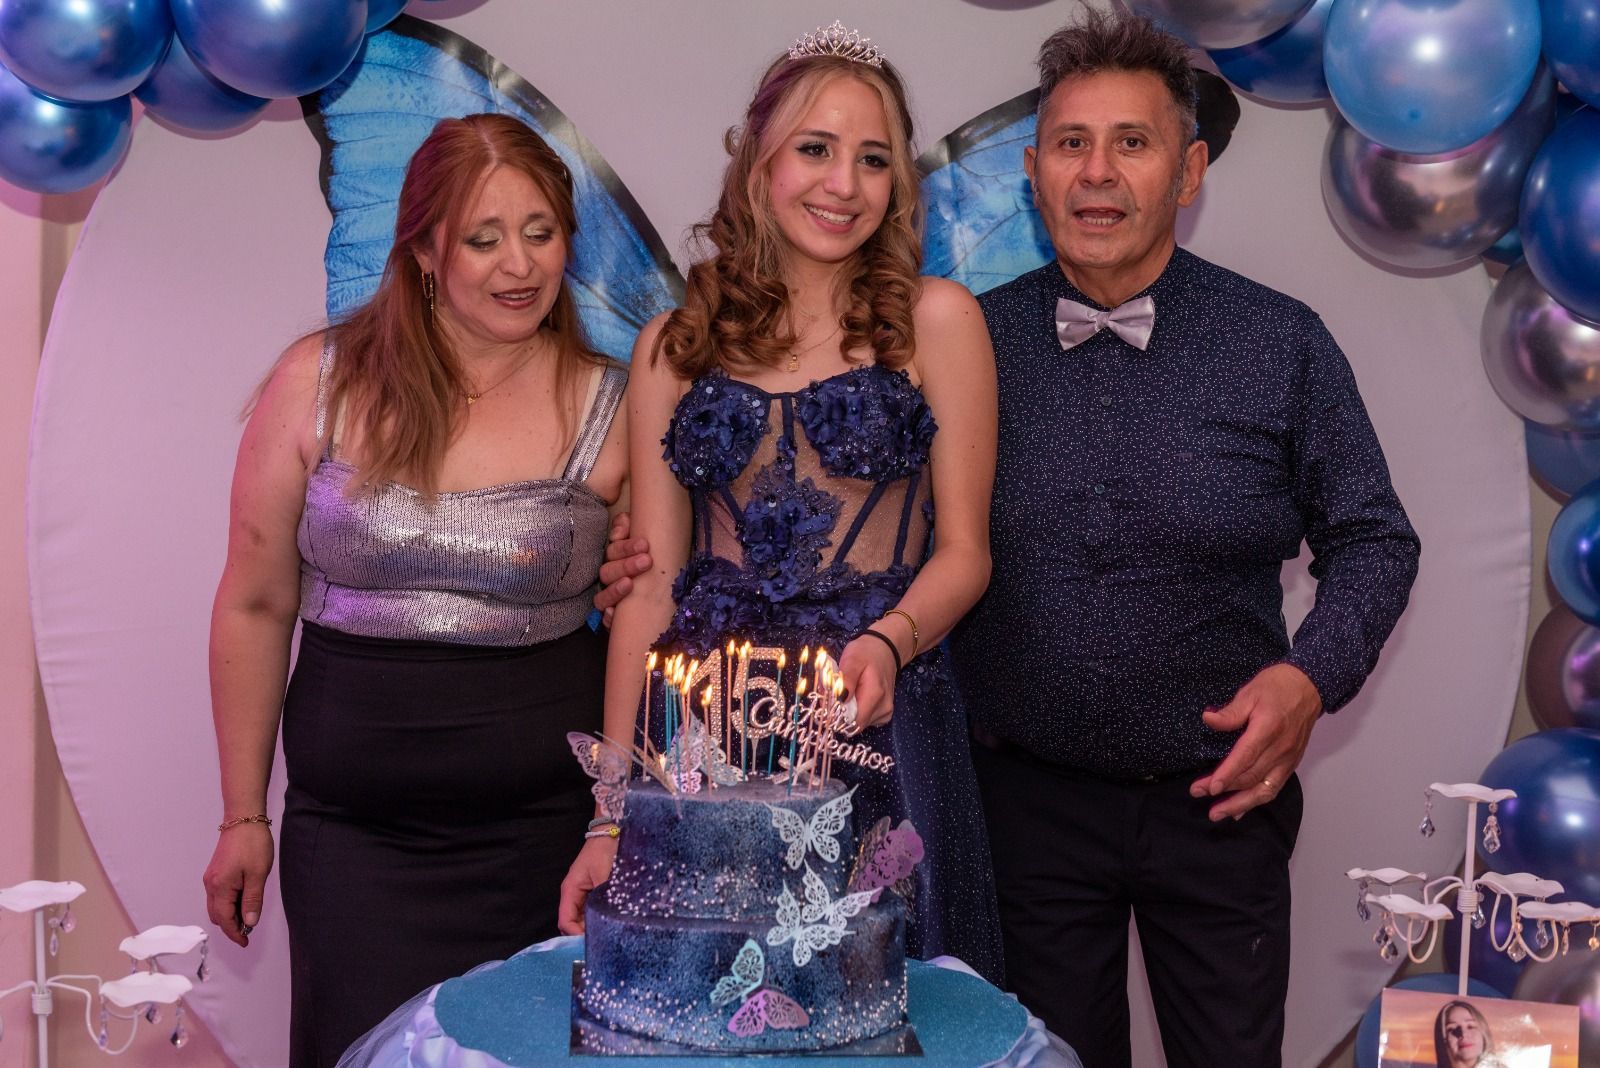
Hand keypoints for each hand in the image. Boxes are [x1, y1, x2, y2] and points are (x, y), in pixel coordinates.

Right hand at [202, 823, 274, 947]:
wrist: (243, 818)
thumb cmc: (252, 844)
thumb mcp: (257, 874)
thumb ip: (252, 900)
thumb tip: (249, 922)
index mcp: (219, 887)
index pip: (224, 919)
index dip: (235, 934)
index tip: (246, 942)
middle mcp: (210, 885)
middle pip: (217, 915)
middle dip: (231, 926)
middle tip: (248, 931)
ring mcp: (211, 878)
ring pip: (217, 906)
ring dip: (230, 915)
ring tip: (248, 917)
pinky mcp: (215, 871)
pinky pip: (218, 895)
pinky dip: (228, 903)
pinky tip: (243, 901)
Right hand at [558, 835, 618, 934]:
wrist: (613, 832)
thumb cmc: (606, 850)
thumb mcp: (605, 875)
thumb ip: (603, 899)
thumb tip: (607, 921)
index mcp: (570, 890)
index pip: (565, 922)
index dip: (575, 936)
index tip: (591, 943)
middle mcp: (573, 894)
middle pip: (572, 924)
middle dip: (583, 935)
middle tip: (601, 944)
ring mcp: (582, 894)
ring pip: (581, 919)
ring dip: (591, 929)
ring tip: (606, 937)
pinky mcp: (592, 892)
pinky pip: (590, 912)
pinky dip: (596, 920)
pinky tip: (608, 925)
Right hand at [594, 512, 651, 625]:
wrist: (660, 587)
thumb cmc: (649, 557)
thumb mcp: (641, 537)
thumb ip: (627, 525)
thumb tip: (624, 523)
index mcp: (615, 558)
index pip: (613, 550)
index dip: (626, 546)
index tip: (645, 544)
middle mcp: (609, 578)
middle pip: (608, 572)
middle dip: (626, 565)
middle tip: (646, 561)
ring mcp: (608, 598)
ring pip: (602, 596)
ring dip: (614, 590)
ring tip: (630, 584)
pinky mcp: (612, 618)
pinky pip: (604, 620)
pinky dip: (608, 618)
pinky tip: (614, 613)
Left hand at [838, 633, 897, 732]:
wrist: (885, 650)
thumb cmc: (867, 653)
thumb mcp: (852, 659)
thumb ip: (846, 680)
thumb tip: (838, 700)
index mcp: (875, 696)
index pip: (852, 722)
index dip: (837, 717)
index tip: (828, 703)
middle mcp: (883, 709)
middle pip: (853, 724)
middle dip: (839, 713)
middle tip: (834, 694)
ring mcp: (885, 714)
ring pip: (857, 724)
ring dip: (846, 712)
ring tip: (845, 693)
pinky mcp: (883, 715)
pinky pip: (863, 720)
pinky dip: (855, 712)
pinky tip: (854, 697)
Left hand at [1190, 663, 1322, 821]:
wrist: (1309, 687)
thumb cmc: (1277, 687)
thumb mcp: (1250, 692)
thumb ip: (1230, 712)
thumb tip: (1208, 720)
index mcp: (1268, 728)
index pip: (1246, 757)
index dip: (1227, 774)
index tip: (1210, 788)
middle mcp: (1280, 748)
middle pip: (1250, 776)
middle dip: (1223, 789)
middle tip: (1197, 793)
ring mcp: (1288, 759)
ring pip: (1263, 790)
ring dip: (1239, 804)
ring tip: (1216, 814)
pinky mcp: (1291, 764)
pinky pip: (1273, 788)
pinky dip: (1255, 801)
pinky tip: (1239, 811)